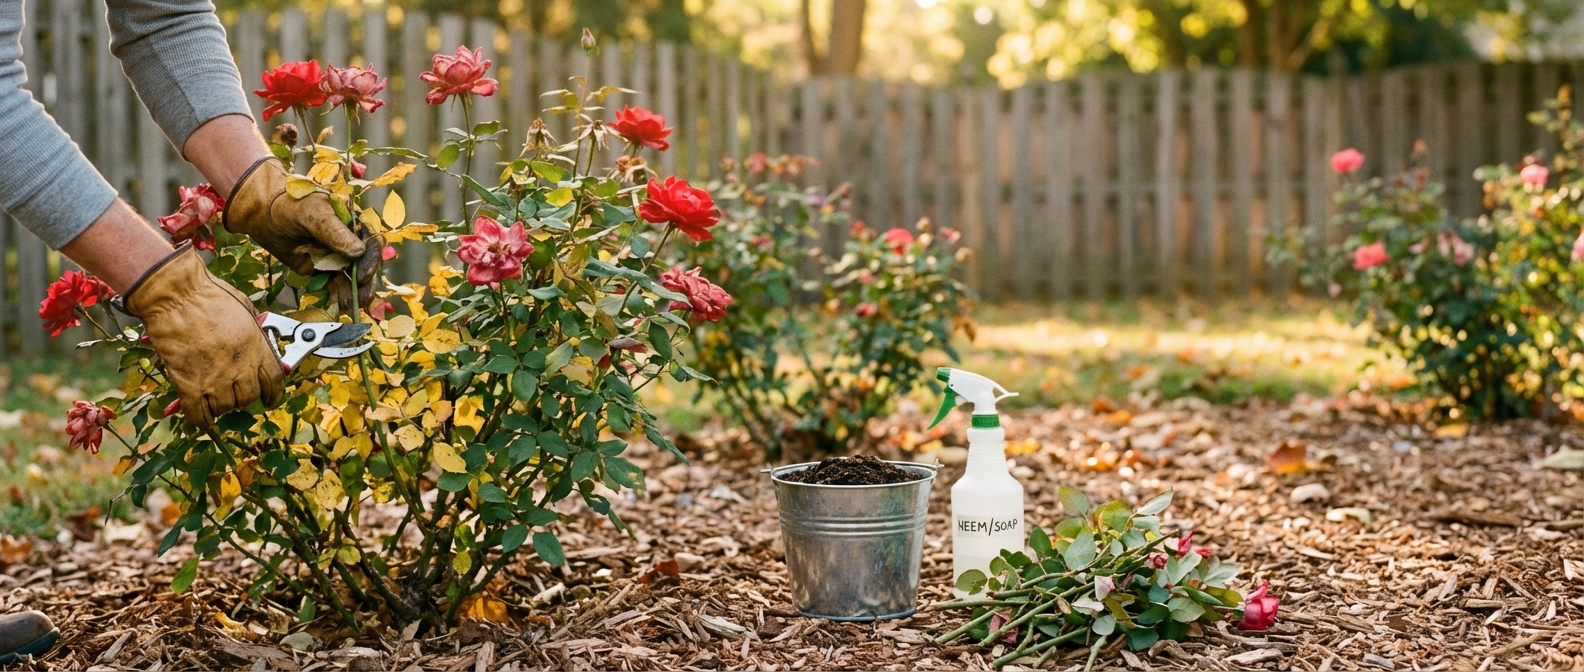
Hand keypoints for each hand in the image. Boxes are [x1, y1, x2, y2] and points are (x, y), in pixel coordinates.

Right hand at [122, 244, 283, 427]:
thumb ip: (252, 332)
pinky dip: (201, 419)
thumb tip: (256, 345)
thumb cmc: (208, 295)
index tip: (270, 400)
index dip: (274, 394)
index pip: (275, 382)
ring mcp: (215, 378)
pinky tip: (202, 418)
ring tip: (214, 396)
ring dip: (221, 405)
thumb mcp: (244, 310)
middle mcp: (240, 367)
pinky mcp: (188, 385)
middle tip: (233, 391)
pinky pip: (197, 414)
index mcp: (257, 347)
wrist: (175, 296)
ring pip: (225, 407)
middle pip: (249, 397)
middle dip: (243, 397)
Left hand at [223, 157, 378, 311]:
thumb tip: (358, 252)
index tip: (362, 276)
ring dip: (352, 293)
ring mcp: (336, 256)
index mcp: (354, 222)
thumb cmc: (289, 203)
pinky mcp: (322, 269)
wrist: (261, 211)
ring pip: (350, 277)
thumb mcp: (313, 213)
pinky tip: (339, 306)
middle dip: (364, 283)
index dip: (370, 260)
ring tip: (348, 307)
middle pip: (364, 264)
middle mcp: (349, 241)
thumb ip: (335, 232)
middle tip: (361, 300)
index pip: (370, 243)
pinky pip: (334, 284)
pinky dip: (337, 296)